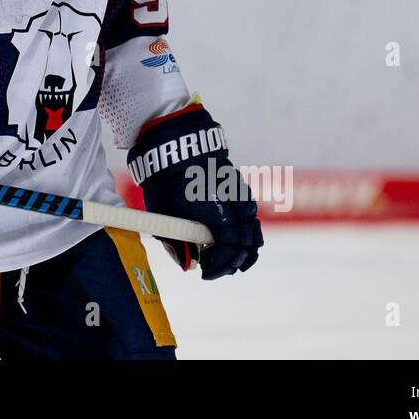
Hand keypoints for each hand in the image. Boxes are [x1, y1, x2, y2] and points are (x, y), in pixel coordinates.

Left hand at [127, 104, 263, 280]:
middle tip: (220, 268)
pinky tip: (236, 231)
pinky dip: (246, 224)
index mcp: (218, 218)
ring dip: (245, 244)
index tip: (206, 273)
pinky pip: (248, 209)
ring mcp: (238, 195)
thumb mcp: (165, 215)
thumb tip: (188, 265)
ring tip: (233, 257)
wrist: (174, 146)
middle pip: (247, 243)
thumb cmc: (166, 181)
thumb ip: (177, 243)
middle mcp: (234, 208)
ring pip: (253, 226)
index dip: (220, 266)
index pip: (230, 252)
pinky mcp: (236, 185)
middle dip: (235, 260)